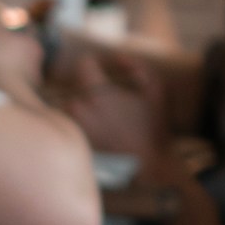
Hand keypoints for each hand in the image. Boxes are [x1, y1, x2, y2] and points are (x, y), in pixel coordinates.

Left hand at [51, 38, 172, 168]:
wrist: (149, 167)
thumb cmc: (154, 127)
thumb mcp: (156, 88)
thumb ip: (138, 66)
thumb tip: (118, 57)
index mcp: (97, 92)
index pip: (84, 64)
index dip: (96, 63)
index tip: (104, 68)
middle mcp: (80, 108)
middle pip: (74, 85)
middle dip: (88, 85)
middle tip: (106, 93)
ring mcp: (75, 128)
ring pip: (68, 106)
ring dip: (81, 105)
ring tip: (100, 113)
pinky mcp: (75, 145)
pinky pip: (70, 127)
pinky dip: (79, 124)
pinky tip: (99, 130)